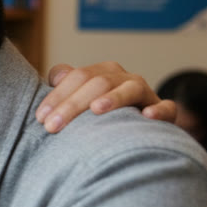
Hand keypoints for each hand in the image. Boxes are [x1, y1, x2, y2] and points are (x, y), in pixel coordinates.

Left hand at [36, 62, 177, 132]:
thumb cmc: (99, 118)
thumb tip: (55, 76)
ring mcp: (144, 93)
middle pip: (97, 83)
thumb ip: (66, 87)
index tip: (40, 117)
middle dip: (72, 104)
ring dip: (113, 98)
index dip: (57, 95)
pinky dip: (159, 110)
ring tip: (96, 109)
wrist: (137, 132)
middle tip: (52, 126)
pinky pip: (167, 108)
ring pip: (129, 89)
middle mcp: (123, 79)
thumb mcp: (80, 101)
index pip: (77, 77)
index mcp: (102, 73)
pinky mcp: (164, 111)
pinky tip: (147, 116)